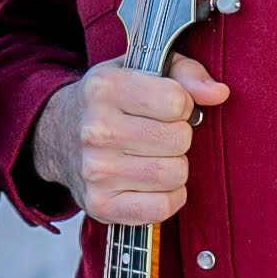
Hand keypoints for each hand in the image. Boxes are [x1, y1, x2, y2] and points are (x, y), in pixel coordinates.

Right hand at [28, 55, 228, 224]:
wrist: (57, 134)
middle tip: (158, 133)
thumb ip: (186, 72)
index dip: (182, 105)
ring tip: (153, 156)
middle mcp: (95, 129)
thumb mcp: (142, 70)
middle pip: (179, 139)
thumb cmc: (111, 100)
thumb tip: (218, 93)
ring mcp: (95, 170)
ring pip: (174, 174)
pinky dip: (168, 196)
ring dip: (174, 166)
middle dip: (178, 136)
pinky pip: (162, 207)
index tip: (166, 107)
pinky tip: (152, 182)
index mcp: (104, 87)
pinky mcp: (100, 204)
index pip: (177, 101)